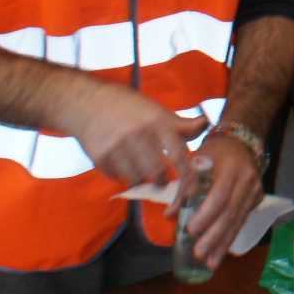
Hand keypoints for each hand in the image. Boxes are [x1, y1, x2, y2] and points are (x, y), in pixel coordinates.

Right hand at [65, 81, 204, 186]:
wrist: (87, 102)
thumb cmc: (129, 107)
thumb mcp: (157, 111)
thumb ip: (181, 125)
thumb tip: (207, 123)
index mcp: (158, 122)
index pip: (179, 156)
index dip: (187, 177)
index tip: (189, 191)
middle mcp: (139, 135)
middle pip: (157, 173)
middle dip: (161, 181)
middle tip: (161, 180)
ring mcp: (117, 147)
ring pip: (137, 179)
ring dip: (141, 179)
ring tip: (139, 168)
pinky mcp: (100, 157)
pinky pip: (118, 177)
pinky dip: (122, 175)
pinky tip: (120, 161)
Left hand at [181, 128, 265, 270]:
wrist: (241, 142)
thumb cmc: (215, 152)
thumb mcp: (197, 162)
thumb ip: (184, 188)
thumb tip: (170, 215)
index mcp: (232, 169)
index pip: (220, 196)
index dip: (206, 215)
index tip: (190, 230)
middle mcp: (247, 181)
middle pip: (230, 213)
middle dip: (214, 236)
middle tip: (199, 253)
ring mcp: (255, 191)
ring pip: (238, 221)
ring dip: (223, 244)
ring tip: (210, 262)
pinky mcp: (256, 200)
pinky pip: (242, 221)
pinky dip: (230, 237)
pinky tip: (221, 252)